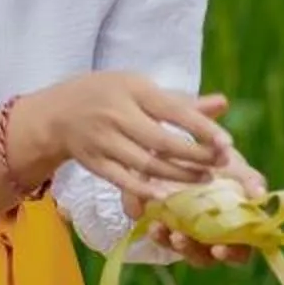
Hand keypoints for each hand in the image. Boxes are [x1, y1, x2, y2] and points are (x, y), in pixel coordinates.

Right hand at [27, 71, 231, 201]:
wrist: (56, 113)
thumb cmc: (109, 96)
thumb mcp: (140, 88)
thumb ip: (181, 102)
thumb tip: (222, 104)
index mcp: (133, 90)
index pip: (173, 111)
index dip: (202, 128)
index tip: (227, 143)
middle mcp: (116, 114)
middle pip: (162, 142)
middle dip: (195, 157)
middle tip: (221, 165)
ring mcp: (103, 140)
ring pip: (146, 165)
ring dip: (178, 176)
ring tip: (204, 179)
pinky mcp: (93, 162)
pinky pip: (122, 180)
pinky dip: (145, 190)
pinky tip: (168, 196)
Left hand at [127, 151, 268, 265]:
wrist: (192, 149)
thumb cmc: (223, 162)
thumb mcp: (238, 167)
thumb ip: (250, 180)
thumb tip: (260, 192)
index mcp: (238, 230)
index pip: (240, 253)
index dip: (231, 254)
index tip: (219, 249)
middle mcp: (214, 238)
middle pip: (206, 258)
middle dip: (192, 251)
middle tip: (180, 239)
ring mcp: (190, 234)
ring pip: (183, 249)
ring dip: (172, 242)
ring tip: (161, 228)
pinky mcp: (168, 226)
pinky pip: (162, 236)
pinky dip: (157, 231)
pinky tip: (152, 221)